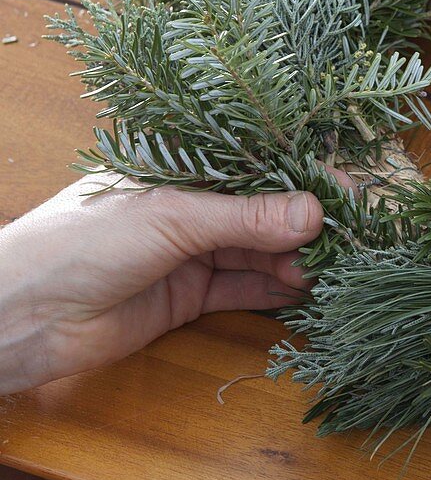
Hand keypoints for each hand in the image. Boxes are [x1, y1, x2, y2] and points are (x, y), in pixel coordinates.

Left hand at [0, 175, 322, 393]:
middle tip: (349, 236)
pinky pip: (245, 288)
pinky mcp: (190, 295)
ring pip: (259, 250)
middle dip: (305, 222)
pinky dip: (276, 290)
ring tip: (330, 266)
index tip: (347, 189)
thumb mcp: (171, 218)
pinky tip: (306, 288)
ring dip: (295, 258)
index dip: (301, 174)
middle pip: (263, 209)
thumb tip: (315, 213)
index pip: (254, 162)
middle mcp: (189, 204)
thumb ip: (245, 218)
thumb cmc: (81, 242)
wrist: (21, 317)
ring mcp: (191, 250)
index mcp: (179, 165)